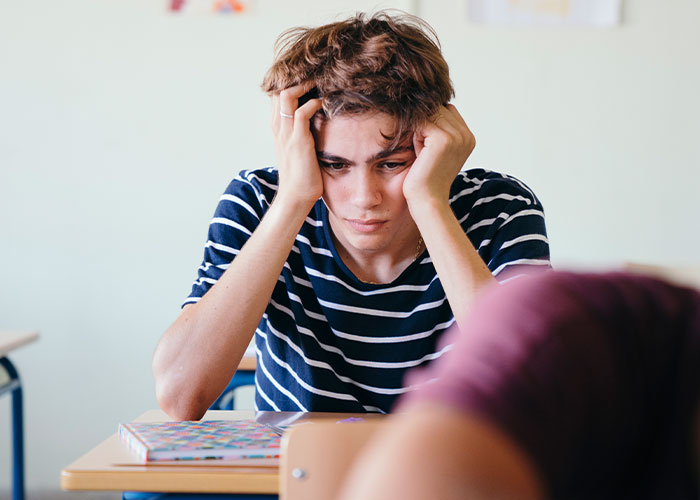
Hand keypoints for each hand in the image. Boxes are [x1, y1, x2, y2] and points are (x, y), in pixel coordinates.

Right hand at [270, 82, 323, 208]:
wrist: (296, 198)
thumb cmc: (301, 176)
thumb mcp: (299, 150)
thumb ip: (303, 134)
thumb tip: (319, 123)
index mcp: (278, 129)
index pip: (277, 95)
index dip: (290, 82)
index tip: (309, 78)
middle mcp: (278, 128)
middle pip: (278, 89)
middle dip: (297, 78)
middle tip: (316, 75)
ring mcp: (286, 134)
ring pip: (286, 95)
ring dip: (304, 85)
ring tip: (320, 83)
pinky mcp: (298, 141)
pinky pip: (302, 112)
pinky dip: (314, 103)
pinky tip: (325, 103)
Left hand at [402, 104, 475, 206]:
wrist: (427, 200)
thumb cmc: (426, 178)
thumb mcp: (436, 151)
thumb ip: (438, 130)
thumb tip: (425, 106)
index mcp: (468, 138)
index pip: (447, 111)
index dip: (432, 123)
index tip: (427, 146)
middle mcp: (466, 135)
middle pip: (438, 109)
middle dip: (425, 125)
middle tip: (422, 151)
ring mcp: (457, 136)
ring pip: (429, 115)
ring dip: (419, 130)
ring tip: (421, 152)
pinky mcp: (443, 139)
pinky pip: (421, 123)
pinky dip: (415, 136)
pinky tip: (418, 154)